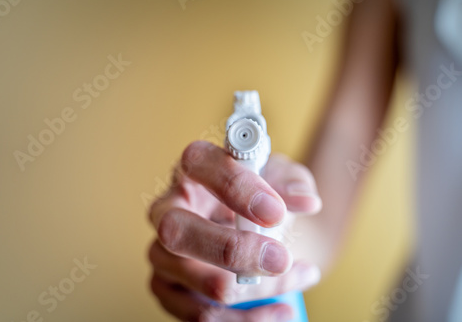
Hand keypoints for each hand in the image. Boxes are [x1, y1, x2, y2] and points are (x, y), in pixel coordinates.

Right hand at [148, 141, 321, 320]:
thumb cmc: (263, 200)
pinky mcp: (168, 289)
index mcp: (193, 172)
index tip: (275, 211)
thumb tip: (306, 202)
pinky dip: (246, 319)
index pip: (196, 163)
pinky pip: (199, 315)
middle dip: (231, 250)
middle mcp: (168, 210)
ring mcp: (162, 253)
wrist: (255, 231)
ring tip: (297, 278)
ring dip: (253, 289)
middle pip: (175, 230)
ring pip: (192, 278)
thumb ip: (292, 184)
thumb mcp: (282, 181)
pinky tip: (279, 310)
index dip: (234, 185)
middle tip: (280, 259)